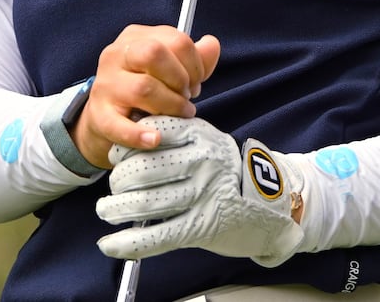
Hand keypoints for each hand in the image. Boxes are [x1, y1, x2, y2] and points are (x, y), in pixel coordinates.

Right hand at [74, 26, 220, 169]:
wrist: (106, 118)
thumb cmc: (144, 88)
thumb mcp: (169, 67)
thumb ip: (195, 57)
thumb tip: (211, 44)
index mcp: (136, 37)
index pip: (175, 40)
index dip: (195, 64)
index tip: (196, 82)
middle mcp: (116, 54)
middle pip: (154, 53)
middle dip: (180, 78)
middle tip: (186, 96)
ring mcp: (105, 85)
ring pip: (143, 88)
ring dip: (171, 105)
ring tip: (179, 115)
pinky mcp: (99, 115)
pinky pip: (119, 125)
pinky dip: (140, 135)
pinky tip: (155, 139)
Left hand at [95, 115, 304, 266]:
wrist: (274, 201)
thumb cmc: (229, 170)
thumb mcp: (206, 141)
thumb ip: (172, 139)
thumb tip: (125, 147)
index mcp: (198, 135)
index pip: (149, 135)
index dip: (125, 147)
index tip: (116, 156)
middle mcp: (200, 163)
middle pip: (143, 170)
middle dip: (118, 180)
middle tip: (113, 187)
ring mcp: (202, 195)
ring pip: (146, 203)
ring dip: (116, 209)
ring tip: (105, 210)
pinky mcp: (203, 227)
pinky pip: (158, 236)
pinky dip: (128, 243)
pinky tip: (109, 244)